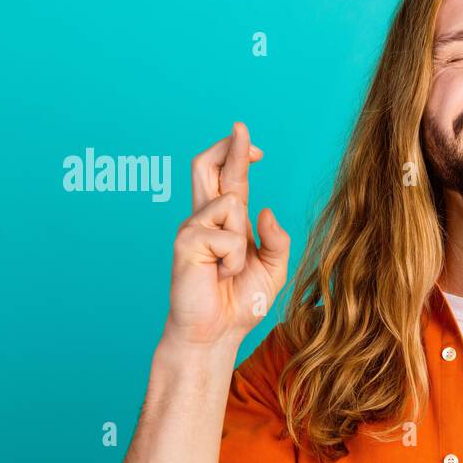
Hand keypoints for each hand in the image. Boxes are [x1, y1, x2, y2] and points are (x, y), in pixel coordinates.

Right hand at [162, 122, 291, 348]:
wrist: (218, 334)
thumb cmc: (240, 303)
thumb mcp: (273, 269)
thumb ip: (276, 240)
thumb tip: (264, 209)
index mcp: (226, 222)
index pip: (229, 179)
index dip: (238, 155)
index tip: (249, 141)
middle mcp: (205, 219)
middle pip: (208, 167)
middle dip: (227, 147)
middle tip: (241, 128)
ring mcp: (192, 228)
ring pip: (230, 203)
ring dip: (242, 240)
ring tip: (229, 269)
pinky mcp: (186, 242)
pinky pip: (227, 235)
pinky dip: (234, 258)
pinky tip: (219, 275)